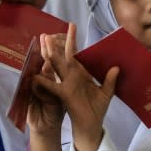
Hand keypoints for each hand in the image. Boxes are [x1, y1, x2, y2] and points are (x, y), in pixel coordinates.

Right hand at [34, 25, 118, 150]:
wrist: (91, 124)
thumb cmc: (97, 109)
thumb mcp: (107, 93)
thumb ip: (110, 80)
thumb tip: (116, 67)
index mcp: (82, 74)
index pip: (76, 54)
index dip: (72, 41)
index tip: (71, 26)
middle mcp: (72, 77)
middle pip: (63, 57)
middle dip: (55, 44)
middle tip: (47, 32)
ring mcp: (66, 84)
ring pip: (56, 66)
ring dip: (49, 54)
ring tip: (42, 42)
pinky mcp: (64, 94)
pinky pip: (52, 86)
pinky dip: (43, 81)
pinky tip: (34, 75)